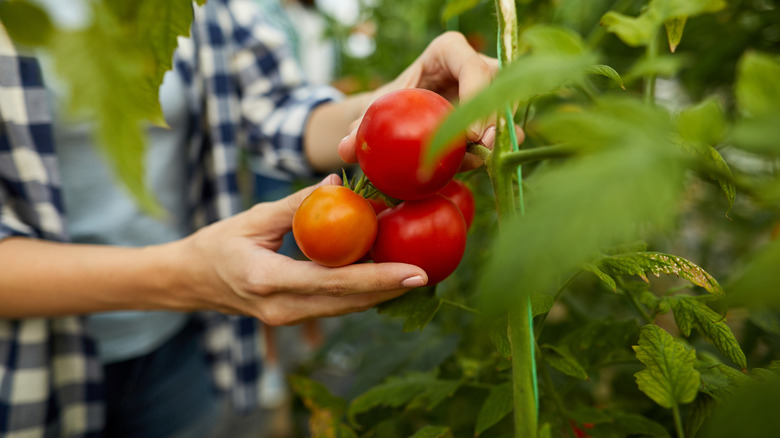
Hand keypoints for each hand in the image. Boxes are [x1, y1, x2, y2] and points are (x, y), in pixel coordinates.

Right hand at [175, 174, 427, 325]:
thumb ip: (297, 204)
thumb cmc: (218, 244)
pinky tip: (383, 275)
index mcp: (269, 279)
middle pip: (350, 302)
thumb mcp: (254, 218)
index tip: (416, 273)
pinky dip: (361, 292)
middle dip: (392, 289)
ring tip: (414, 271)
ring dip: (381, 292)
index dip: (380, 279)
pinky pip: (336, 306)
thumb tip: (339, 184)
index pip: (336, 282)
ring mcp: (288, 319)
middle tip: (430, 270)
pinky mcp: (294, 317)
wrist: (191, 282)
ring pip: (347, 308)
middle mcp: (282, 308)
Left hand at [337, 31, 523, 170]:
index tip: (468, 133)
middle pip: (498, 88)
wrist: (401, 115)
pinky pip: (507, 130)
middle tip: (482, 148)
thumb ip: (361, 126)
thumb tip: (346, 148)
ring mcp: (492, 89)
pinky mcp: (497, 114)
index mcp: (449, 51)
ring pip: (507, 109)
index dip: (476, 94)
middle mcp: (478, 65)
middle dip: (494, 119)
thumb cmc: (390, 103)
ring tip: (482, 159)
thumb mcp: (375, 110)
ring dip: (500, 136)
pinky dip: (496, 149)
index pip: (472, 66)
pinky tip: (480, 164)